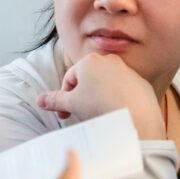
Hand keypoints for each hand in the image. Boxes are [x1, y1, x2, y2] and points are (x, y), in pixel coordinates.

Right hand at [37, 53, 163, 138]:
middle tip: (80, 114)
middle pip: (88, 80)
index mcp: (89, 61)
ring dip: (99, 99)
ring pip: (106, 86)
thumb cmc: (100, 106)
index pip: (69, 78)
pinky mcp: (140, 83)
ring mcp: (127, 71)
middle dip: (82, 97)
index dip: (64, 98)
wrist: (135, 116)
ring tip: (99, 116)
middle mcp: (109, 61)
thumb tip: (39, 100)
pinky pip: (122, 92)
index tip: (64, 113)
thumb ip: (54, 100)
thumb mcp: (71, 104)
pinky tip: (116, 115)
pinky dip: (117, 101)